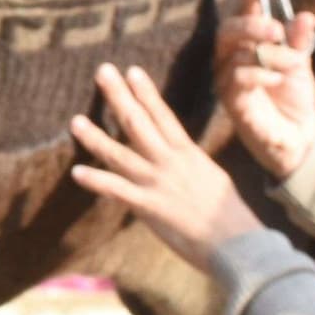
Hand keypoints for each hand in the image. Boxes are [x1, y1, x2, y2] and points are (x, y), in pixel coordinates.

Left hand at [69, 62, 264, 267]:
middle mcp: (171, 162)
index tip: (132, 71)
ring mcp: (159, 183)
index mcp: (188, 154)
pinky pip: (118, 190)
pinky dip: (97, 181)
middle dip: (119, 96)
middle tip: (103, 71)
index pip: (163, 115)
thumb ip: (191, 165)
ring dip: (96, 138)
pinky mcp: (151, 207)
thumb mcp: (211, 178)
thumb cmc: (230, 215)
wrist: (239, 243)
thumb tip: (180, 156)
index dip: (146, 93)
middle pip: (139, 123)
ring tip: (75, 121)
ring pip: (121, 154)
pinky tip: (77, 172)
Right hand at [215, 5, 314, 179]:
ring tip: (290, 66)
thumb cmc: (294, 97)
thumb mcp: (301, 63)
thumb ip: (300, 40)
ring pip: (237, 53)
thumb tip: (306, 16)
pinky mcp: (230, 101)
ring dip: (269, 56)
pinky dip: (260, 75)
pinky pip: (238, 77)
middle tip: (276, 31)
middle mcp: (232, 59)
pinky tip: (276, 81)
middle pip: (227, 30)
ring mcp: (228, 80)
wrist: (300, 136)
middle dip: (251, 25)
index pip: (244, 14)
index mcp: (249, 44)